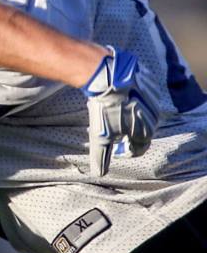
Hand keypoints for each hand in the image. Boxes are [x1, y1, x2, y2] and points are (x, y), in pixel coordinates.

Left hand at [82, 47, 158, 175]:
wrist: (108, 77)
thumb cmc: (106, 109)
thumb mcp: (100, 137)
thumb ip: (101, 157)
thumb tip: (99, 174)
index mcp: (145, 131)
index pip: (140, 148)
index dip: (127, 151)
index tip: (118, 150)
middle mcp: (154, 117)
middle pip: (143, 130)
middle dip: (129, 135)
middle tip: (115, 133)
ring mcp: (153, 99)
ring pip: (144, 112)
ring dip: (132, 116)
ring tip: (116, 114)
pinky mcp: (147, 83)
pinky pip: (142, 95)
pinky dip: (133, 99)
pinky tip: (119, 97)